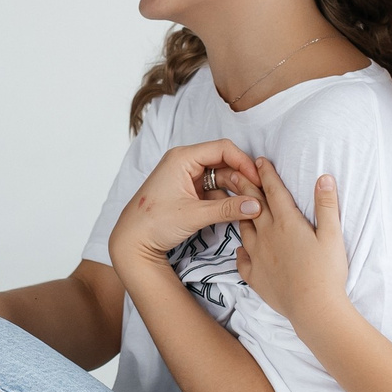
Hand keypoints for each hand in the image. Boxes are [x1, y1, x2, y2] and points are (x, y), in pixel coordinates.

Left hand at [107, 140, 263, 268]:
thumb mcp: (194, 215)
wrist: (132, 242)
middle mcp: (184, 163)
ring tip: (252, 203)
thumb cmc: (154, 223)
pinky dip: (226, 198)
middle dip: (242, 177)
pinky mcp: (188, 192)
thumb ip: (227, 209)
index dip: (243, 162)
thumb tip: (256, 206)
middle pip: (223, 161)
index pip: (222, 149)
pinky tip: (239, 209)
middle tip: (258, 193)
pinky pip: (213, 190)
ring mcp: (186, 177)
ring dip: (235, 189)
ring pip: (220, 177)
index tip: (258, 179)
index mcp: (182, 158)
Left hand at [231, 160, 349, 324]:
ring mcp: (257, 256)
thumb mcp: (332, 234)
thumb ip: (326, 205)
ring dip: (239, 214)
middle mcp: (267, 235)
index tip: (259, 160)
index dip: (266, 174)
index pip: (273, 191)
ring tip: (235, 204)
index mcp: (287, 222)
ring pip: (244, 229)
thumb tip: (324, 177)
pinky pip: (242, 260)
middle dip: (245, 186)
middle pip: (253, 205)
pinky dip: (240, 251)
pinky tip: (241, 249)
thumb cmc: (327, 271)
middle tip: (235, 171)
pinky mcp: (254, 275)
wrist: (313, 308)